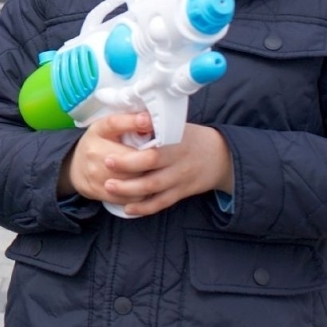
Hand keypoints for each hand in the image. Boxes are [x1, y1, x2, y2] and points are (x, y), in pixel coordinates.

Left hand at [66, 114, 232, 216]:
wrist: (221, 156)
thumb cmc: (192, 138)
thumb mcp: (177, 126)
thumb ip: (156, 125)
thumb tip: (129, 118)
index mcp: (176, 141)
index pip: (152, 148)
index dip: (132, 153)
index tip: (110, 154)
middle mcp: (178, 160)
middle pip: (151, 167)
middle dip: (126, 168)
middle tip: (105, 166)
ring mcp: (180, 178)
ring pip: (153, 187)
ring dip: (129, 189)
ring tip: (108, 187)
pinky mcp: (182, 192)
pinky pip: (162, 202)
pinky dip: (144, 207)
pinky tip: (127, 207)